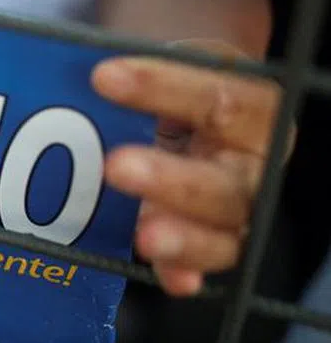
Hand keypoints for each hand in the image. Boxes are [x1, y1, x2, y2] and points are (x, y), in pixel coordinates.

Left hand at [92, 39, 294, 295]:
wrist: (197, 115)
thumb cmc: (184, 88)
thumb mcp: (181, 64)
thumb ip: (150, 67)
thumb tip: (85, 71)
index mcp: (257, 111)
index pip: (219, 99)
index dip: (163, 87)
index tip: (102, 77)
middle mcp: (254, 166)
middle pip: (224, 179)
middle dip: (170, 177)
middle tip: (116, 166)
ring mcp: (236, 213)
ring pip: (222, 234)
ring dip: (182, 236)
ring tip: (142, 233)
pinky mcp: (211, 245)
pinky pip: (203, 266)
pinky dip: (186, 271)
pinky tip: (173, 278)